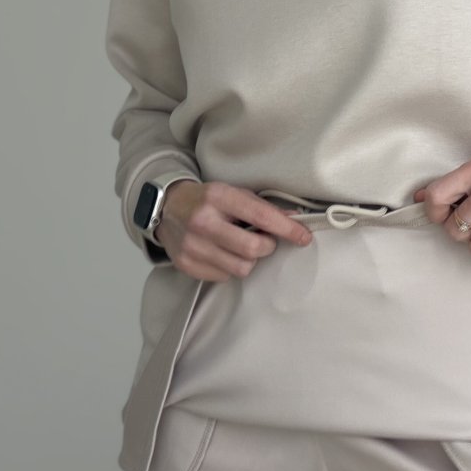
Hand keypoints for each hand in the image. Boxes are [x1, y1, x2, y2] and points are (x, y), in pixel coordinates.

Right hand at [155, 181, 313, 281]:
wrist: (166, 207)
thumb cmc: (206, 200)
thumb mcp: (233, 193)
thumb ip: (262, 207)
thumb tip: (294, 219)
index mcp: (218, 197)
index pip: (261, 216)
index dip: (287, 229)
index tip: (303, 236)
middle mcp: (203, 221)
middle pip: (253, 248)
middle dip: (267, 246)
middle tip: (264, 240)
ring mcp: (191, 245)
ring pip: (240, 268)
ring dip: (248, 259)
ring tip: (239, 245)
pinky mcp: (185, 263)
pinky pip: (223, 277)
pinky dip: (229, 267)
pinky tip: (221, 253)